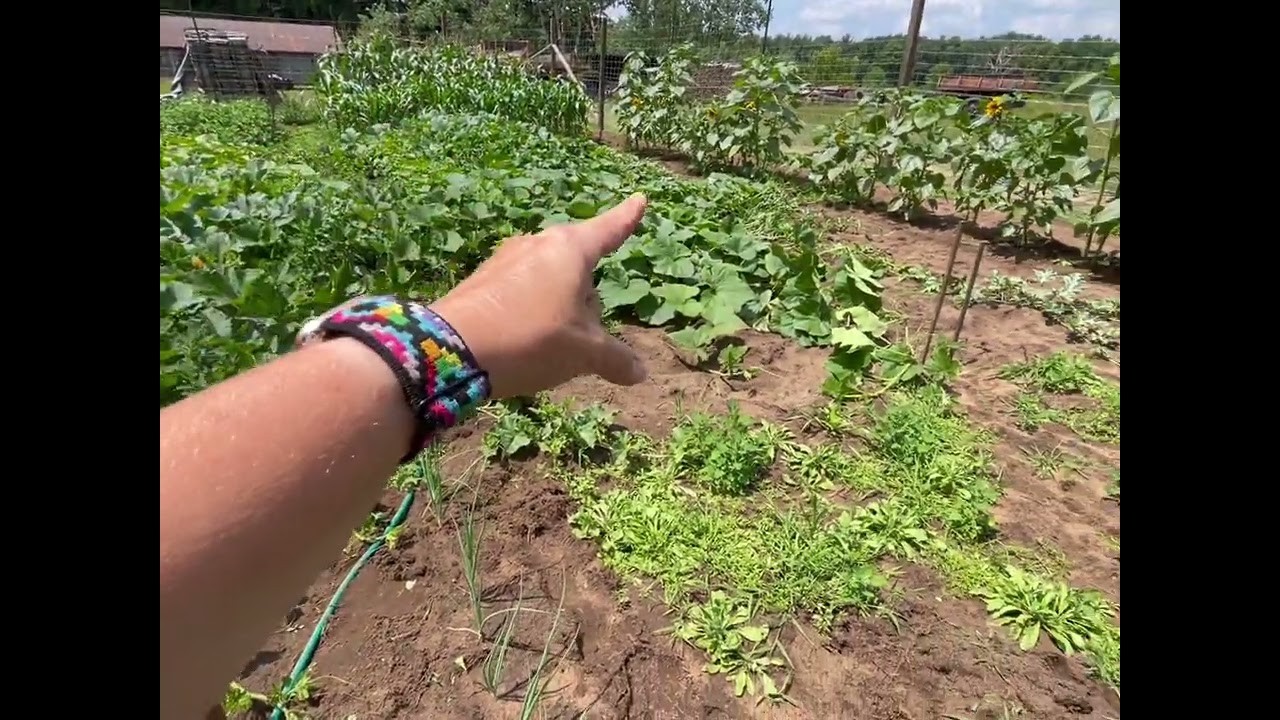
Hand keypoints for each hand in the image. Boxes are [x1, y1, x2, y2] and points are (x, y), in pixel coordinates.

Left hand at [429, 194, 649, 398]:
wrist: (451, 350)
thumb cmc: (531, 339)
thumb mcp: (583, 354)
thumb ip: (615, 359)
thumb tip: (639, 373)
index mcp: (570, 250)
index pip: (608, 230)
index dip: (627, 218)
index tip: (639, 200)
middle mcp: (537, 245)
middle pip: (577, 263)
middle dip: (587, 290)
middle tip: (590, 328)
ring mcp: (505, 261)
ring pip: (548, 280)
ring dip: (558, 305)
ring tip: (554, 344)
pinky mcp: (482, 281)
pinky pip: (520, 292)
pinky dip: (531, 313)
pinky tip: (524, 343)